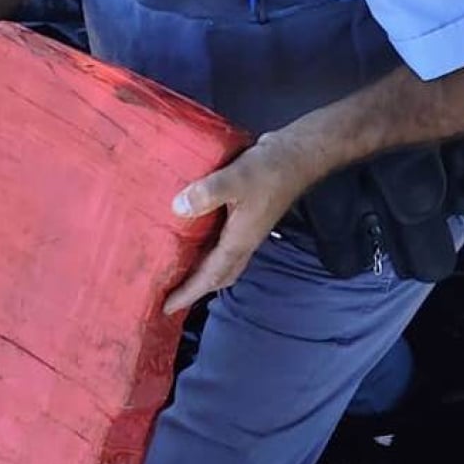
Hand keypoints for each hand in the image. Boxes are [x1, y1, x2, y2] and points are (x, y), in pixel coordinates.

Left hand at [163, 134, 313, 314]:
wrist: (297, 156)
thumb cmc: (269, 171)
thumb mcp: (235, 180)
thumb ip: (207, 194)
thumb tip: (177, 209)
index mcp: (239, 241)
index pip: (210, 276)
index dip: (188, 293)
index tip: (167, 308)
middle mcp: (243, 241)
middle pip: (218, 276)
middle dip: (195, 289)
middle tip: (170, 294)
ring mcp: (246, 228)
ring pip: (222, 261)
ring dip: (202, 270)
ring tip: (177, 268)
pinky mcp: (245, 214)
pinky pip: (223, 242)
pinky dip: (207, 247)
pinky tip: (192, 233)